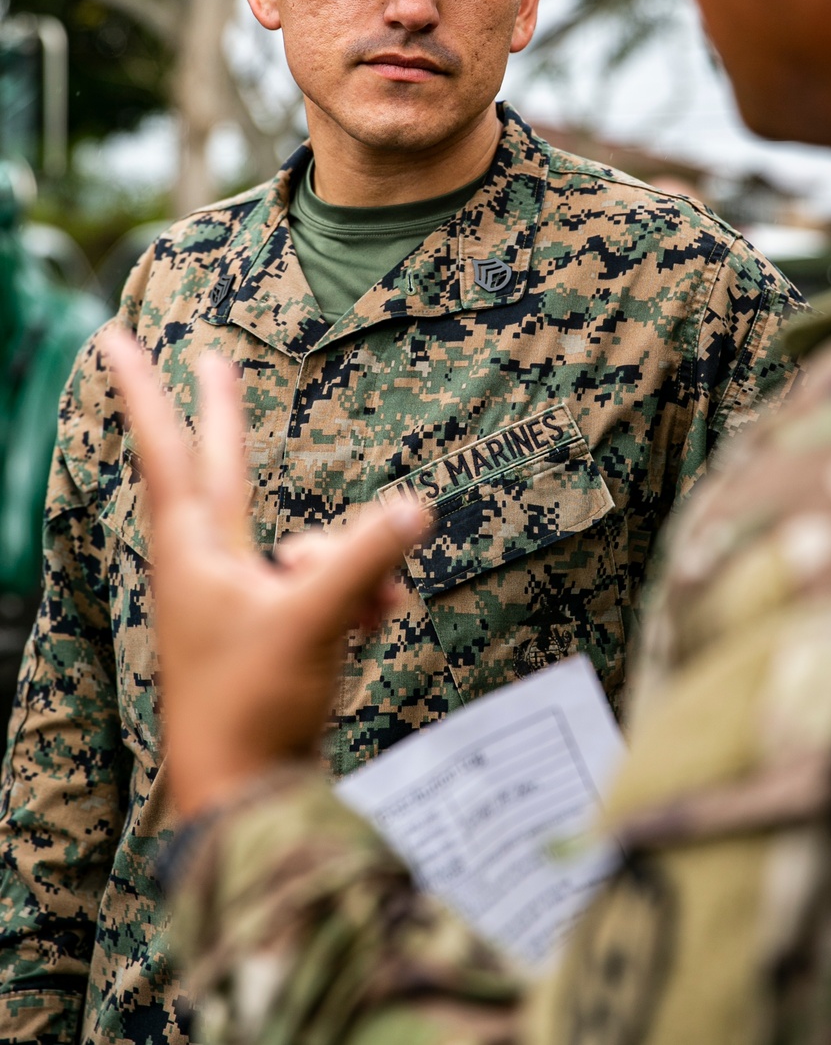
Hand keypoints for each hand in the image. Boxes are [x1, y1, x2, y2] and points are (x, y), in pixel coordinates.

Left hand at [104, 329, 426, 817]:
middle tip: (211, 356)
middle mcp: (209, 563)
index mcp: (195, 550)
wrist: (244, 794)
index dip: (145, 391)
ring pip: (304, 541)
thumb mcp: (313, 620)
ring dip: (349, 563)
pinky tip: (374, 628)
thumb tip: (417, 508)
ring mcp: (235, 596)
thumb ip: (365, 560)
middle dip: (223, 413)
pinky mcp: (264, 628)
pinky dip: (354, 597)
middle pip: (221, 468)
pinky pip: (321, 584)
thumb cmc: (253, 704)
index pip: (170, 449)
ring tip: (376, 612)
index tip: (110, 339)